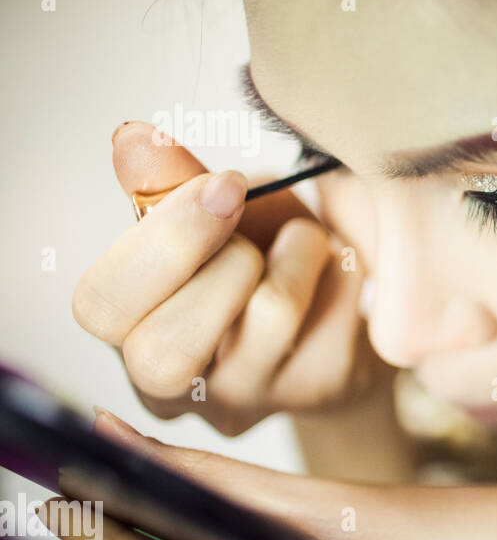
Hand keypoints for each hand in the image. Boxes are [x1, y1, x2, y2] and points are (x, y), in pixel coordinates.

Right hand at [72, 121, 382, 435]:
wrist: (352, 308)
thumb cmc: (266, 257)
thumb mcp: (217, 213)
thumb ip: (173, 184)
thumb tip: (132, 140)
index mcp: (130, 330)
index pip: (101, 308)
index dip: (161, 241)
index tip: (221, 186)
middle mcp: (175, 386)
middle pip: (163, 351)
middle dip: (224, 259)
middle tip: (256, 223)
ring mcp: (248, 400)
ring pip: (268, 316)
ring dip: (297, 250)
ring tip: (307, 239)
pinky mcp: (319, 391)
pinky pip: (336, 314)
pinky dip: (345, 270)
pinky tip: (341, 274)